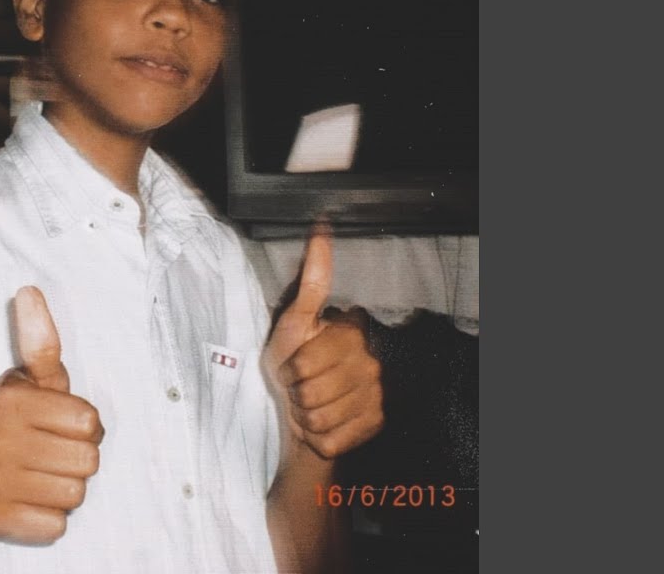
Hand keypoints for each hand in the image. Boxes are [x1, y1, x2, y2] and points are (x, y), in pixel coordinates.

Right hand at [0, 286, 103, 543]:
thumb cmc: (16, 422)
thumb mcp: (30, 380)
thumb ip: (40, 342)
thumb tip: (29, 290)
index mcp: (10, 400)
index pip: (91, 422)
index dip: (84, 425)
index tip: (59, 423)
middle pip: (89, 461)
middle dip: (78, 458)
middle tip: (50, 452)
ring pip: (76, 495)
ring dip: (64, 488)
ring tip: (40, 475)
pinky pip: (57, 525)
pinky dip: (49, 517)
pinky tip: (28, 501)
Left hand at [263, 226, 383, 459]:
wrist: (301, 412)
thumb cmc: (291, 364)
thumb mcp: (293, 321)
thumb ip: (312, 281)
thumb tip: (322, 226)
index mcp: (350, 333)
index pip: (304, 361)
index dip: (288, 367)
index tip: (289, 363)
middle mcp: (370, 361)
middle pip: (311, 390)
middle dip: (294, 391)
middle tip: (297, 387)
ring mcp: (375, 395)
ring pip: (320, 416)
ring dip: (304, 416)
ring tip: (308, 406)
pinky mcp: (374, 424)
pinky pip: (331, 437)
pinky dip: (317, 437)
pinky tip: (322, 426)